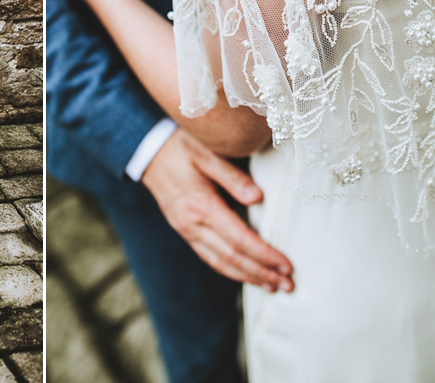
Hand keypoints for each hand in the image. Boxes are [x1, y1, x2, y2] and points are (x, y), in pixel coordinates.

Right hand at [141, 128, 293, 292]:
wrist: (148, 151)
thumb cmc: (179, 147)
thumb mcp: (207, 153)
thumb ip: (233, 176)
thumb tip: (258, 197)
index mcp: (201, 206)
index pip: (239, 239)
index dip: (264, 255)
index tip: (286, 264)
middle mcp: (193, 224)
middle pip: (232, 258)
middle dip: (262, 273)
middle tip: (287, 284)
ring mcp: (187, 230)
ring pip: (220, 263)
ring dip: (247, 277)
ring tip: (271, 286)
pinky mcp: (184, 230)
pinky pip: (209, 257)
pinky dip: (229, 270)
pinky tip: (244, 273)